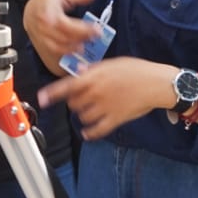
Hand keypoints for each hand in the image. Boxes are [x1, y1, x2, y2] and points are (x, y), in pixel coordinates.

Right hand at [23, 0, 98, 71]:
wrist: (29, 13)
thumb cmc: (45, 4)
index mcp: (47, 16)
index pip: (66, 26)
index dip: (83, 29)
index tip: (97, 30)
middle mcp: (44, 31)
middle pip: (65, 40)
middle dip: (82, 40)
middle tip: (95, 38)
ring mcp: (43, 43)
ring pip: (60, 52)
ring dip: (75, 51)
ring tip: (86, 47)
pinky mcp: (44, 52)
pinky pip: (56, 61)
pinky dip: (67, 62)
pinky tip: (78, 59)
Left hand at [38, 57, 178, 139]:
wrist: (156, 83)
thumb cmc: (136, 70)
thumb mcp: (112, 64)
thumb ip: (93, 70)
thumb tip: (79, 72)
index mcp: (94, 77)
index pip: (66, 86)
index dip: (52, 93)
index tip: (42, 99)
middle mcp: (96, 93)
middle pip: (73, 103)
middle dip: (75, 101)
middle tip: (84, 98)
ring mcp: (105, 107)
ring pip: (82, 117)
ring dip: (83, 115)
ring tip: (92, 110)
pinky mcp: (115, 119)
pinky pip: (97, 130)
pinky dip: (90, 133)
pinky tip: (88, 131)